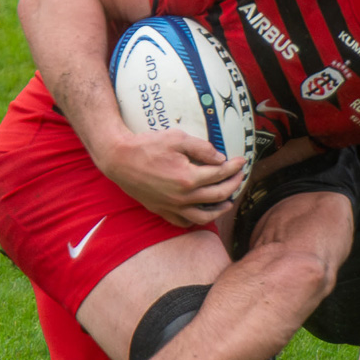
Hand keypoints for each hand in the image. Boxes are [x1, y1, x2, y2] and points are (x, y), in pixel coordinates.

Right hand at [93, 129, 246, 226]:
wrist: (118, 159)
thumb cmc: (146, 146)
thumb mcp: (176, 138)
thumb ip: (201, 148)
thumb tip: (220, 158)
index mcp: (188, 178)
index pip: (220, 174)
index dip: (234, 167)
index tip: (241, 161)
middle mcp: (183, 197)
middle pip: (217, 195)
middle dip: (233, 185)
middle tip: (239, 176)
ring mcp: (172, 206)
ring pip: (204, 216)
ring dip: (220, 209)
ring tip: (228, 201)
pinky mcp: (161, 210)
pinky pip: (183, 222)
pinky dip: (196, 219)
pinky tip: (202, 212)